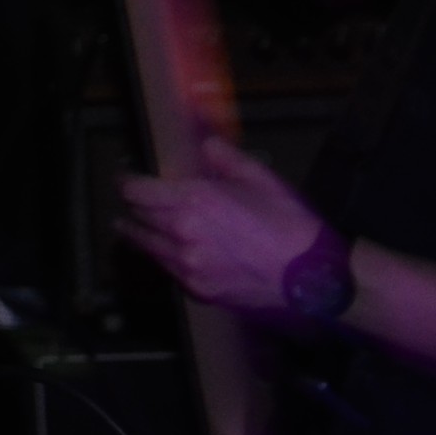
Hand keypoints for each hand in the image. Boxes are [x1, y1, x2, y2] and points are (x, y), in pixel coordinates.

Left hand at [120, 135, 328, 313]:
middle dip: (132, 208)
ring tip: (130, 227)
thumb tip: (207, 145)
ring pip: (147, 247)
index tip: (125, 179)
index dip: (127, 183)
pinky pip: (168, 269)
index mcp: (194, 201)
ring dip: (138, 234)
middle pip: (137, 218)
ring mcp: (188, 265)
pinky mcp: (198, 290)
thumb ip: (225, 158)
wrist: (311, 277)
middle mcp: (183, 233)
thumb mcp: (260, 178)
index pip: (137, 191)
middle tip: (130, 201)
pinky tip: (167, 252)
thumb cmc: (289, 225)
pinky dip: (163, 257)